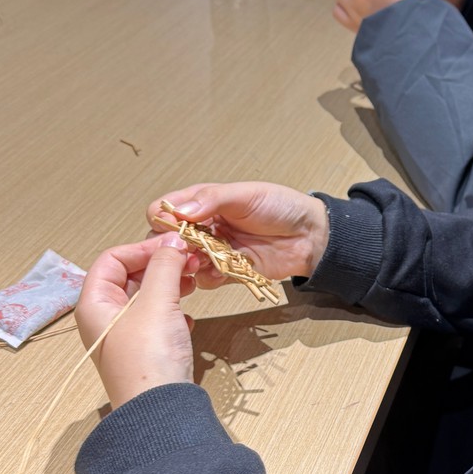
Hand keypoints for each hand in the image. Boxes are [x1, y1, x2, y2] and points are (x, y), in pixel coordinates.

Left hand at [76, 234, 200, 409]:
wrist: (160, 412)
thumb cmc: (149, 359)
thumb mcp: (156, 303)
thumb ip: (164, 266)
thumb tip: (172, 242)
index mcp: (94, 304)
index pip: (112, 259)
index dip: (143, 247)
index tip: (173, 244)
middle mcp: (105, 319)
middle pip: (130, 276)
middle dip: (160, 264)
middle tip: (189, 259)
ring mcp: (125, 337)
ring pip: (147, 297)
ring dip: (170, 284)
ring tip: (193, 282)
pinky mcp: (146, 351)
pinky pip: (159, 319)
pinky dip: (174, 311)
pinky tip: (188, 318)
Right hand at [149, 181, 330, 285]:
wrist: (309, 236)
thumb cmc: (280, 206)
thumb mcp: (246, 194)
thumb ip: (212, 199)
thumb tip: (179, 211)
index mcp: (203, 202)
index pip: (166, 209)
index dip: (163, 218)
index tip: (170, 226)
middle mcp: (204, 227)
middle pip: (168, 240)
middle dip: (170, 246)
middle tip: (182, 248)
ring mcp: (214, 250)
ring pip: (184, 262)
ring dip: (187, 264)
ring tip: (200, 261)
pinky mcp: (227, 271)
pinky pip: (205, 279)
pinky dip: (207, 278)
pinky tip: (218, 273)